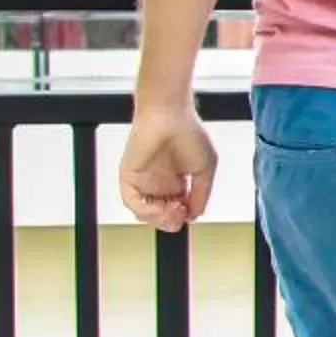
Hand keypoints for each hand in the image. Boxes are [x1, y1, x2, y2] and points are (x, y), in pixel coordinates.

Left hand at [120, 107, 217, 233]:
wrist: (169, 115)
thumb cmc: (188, 133)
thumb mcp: (206, 169)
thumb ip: (202, 194)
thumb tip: (196, 214)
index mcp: (176, 182)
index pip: (177, 210)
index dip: (184, 217)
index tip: (191, 215)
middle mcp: (158, 184)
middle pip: (160, 216)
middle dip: (172, 222)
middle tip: (182, 216)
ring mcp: (143, 181)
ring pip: (145, 213)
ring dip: (160, 219)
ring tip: (175, 210)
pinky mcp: (129, 177)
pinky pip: (132, 202)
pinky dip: (147, 211)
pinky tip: (162, 206)